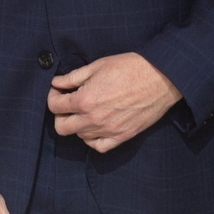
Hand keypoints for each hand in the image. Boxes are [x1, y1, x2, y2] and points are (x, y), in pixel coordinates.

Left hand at [47, 51, 181, 152]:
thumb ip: (72, 78)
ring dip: (76, 124)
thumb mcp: (96, 66)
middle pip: (61, 127)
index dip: (52, 96)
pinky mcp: (123, 136)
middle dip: (60, 114)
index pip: (54, 106)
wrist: (161, 78)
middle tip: (67, 102)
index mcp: (85, 100)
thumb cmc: (129, 68)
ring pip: (79, 136)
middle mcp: (94, 119)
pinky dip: (92, 139)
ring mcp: (109, 131)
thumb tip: (56, 83)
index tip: (58, 90)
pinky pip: (99, 147)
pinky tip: (94, 127)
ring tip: (84, 111)